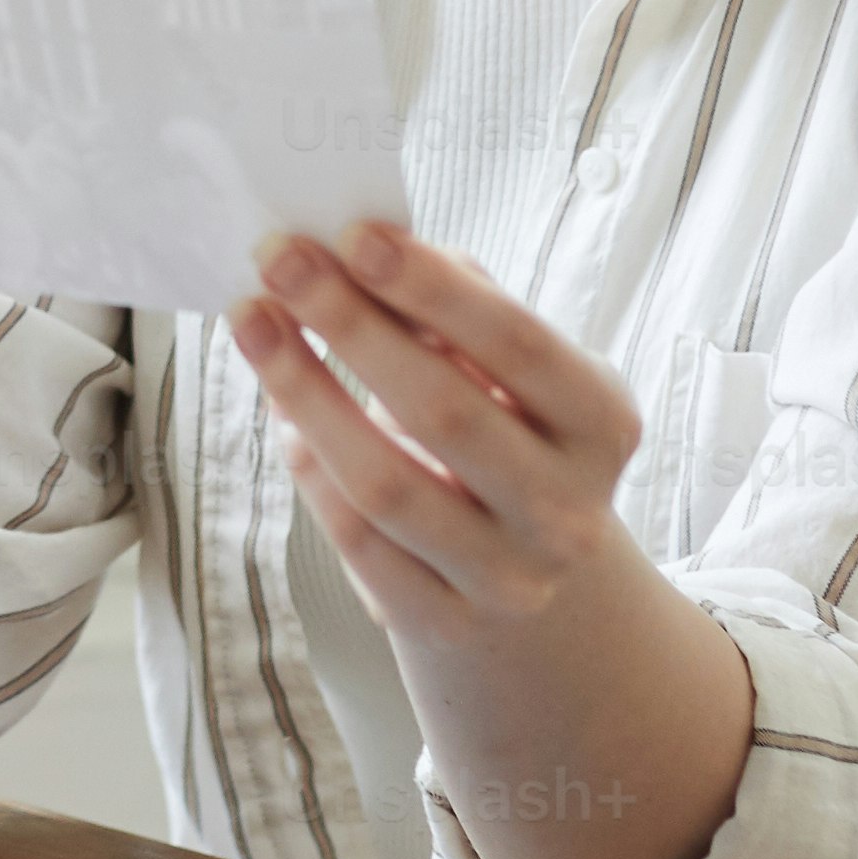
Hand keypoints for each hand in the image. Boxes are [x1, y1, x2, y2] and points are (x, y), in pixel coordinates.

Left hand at [229, 218, 756, 858]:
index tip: (353, 234)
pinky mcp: (446, 624)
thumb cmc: (506, 432)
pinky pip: (361, 547)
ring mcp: (510, 577)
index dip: (433, 289)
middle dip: (352, 327)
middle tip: (279, 264)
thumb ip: (456, 308)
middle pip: (445, 412)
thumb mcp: (510, 372)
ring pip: (389, 486)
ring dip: (307, 395)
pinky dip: (313, 477)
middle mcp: (567, 508)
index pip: (518, 344)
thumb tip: (365, 246)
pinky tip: (285, 421)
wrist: (530, 573)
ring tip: (256, 326)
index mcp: (601, 423)